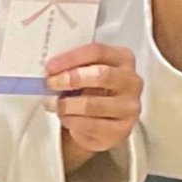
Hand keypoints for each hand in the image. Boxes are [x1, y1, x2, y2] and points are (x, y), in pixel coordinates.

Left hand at [46, 41, 142, 157]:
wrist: (102, 124)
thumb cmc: (92, 93)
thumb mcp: (85, 73)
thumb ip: (72, 68)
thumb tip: (50, 72)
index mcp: (123, 59)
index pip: (97, 51)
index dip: (70, 58)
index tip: (50, 67)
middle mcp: (131, 81)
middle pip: (101, 74)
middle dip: (70, 79)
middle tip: (51, 84)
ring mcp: (129, 107)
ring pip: (92, 104)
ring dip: (65, 105)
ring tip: (53, 104)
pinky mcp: (122, 129)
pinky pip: (91, 125)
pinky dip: (72, 121)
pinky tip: (66, 118)